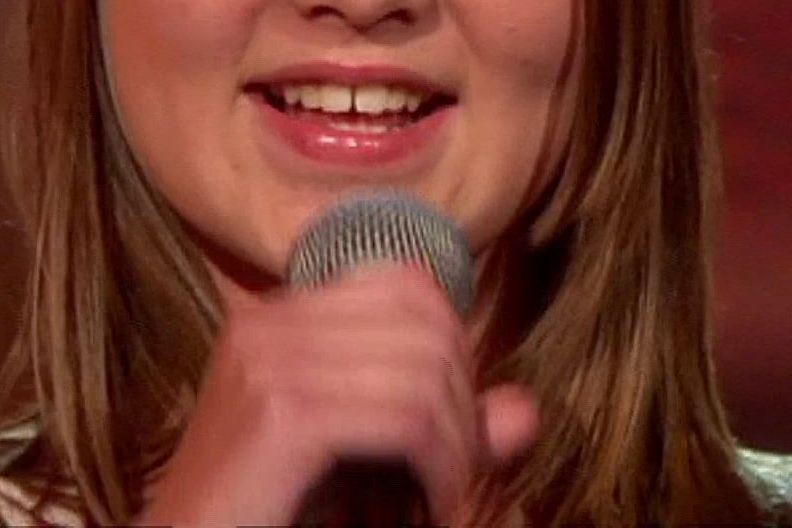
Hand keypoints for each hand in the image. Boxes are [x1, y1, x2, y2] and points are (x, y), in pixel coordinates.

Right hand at [137, 265, 539, 526]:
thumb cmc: (267, 514)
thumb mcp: (360, 460)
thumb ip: (437, 429)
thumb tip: (524, 410)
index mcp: (278, 318)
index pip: (407, 286)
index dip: (453, 350)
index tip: (453, 427)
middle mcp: (268, 323)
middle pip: (425, 324)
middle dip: (464, 404)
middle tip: (459, 475)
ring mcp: (269, 361)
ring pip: (423, 373)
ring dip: (458, 447)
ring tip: (446, 499)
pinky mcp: (282, 414)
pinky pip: (405, 419)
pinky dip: (440, 467)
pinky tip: (433, 506)